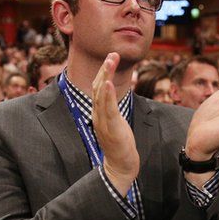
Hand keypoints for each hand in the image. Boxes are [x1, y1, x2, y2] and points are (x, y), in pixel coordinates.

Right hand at [92, 53, 138, 195]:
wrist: (120, 165)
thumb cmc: (120, 144)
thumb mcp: (115, 122)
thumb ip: (112, 109)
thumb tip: (114, 97)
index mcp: (98, 113)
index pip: (98, 88)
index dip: (103, 72)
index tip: (110, 58)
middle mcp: (98, 115)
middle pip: (97, 87)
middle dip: (104, 69)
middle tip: (112, 54)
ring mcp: (103, 121)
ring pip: (101, 95)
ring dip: (105, 76)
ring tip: (110, 61)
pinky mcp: (111, 128)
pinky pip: (108, 109)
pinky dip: (107, 94)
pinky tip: (107, 82)